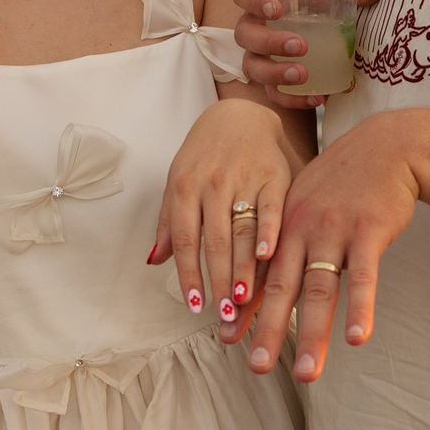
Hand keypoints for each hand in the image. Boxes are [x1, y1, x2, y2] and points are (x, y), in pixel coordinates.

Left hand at [149, 99, 293, 338]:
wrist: (242, 112)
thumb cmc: (205, 154)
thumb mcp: (178, 179)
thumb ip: (169, 221)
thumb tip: (154, 261)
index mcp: (185, 187)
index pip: (187, 241)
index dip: (190, 275)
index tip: (196, 306)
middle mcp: (213, 184)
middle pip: (216, 241)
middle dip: (220, 281)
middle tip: (225, 316)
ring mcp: (245, 178)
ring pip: (242, 230)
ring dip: (243, 268)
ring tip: (244, 300)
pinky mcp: (275, 175)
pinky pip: (272, 207)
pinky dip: (269, 231)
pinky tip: (268, 256)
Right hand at [231, 0, 381, 109]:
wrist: (316, 27)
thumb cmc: (316, 0)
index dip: (254, 1)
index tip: (276, 9)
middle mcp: (253, 25)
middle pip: (245, 34)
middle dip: (270, 42)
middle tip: (301, 45)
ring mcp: (257, 55)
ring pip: (252, 67)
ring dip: (275, 73)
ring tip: (303, 75)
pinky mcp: (269, 80)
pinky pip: (272, 94)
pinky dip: (293, 99)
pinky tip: (317, 98)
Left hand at [246, 111, 421, 382]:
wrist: (386, 145)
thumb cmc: (345, 180)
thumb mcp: (306, 200)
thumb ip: (288, 235)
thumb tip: (269, 268)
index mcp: (284, 225)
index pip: (260, 273)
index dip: (244, 308)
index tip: (227, 340)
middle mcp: (303, 229)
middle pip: (283, 287)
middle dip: (269, 330)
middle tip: (256, 367)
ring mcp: (335, 230)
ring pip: (320, 289)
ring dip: (313, 334)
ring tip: (306, 374)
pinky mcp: (368, 231)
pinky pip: (363, 276)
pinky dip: (360, 308)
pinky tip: (357, 338)